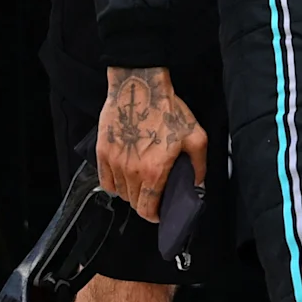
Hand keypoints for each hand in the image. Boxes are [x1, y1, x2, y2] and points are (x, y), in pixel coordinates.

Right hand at [96, 66, 207, 223]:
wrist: (140, 86)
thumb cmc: (167, 109)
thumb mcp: (195, 136)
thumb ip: (199, 165)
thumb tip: (197, 183)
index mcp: (154, 171)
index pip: (147, 209)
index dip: (153, 215)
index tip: (158, 212)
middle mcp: (131, 171)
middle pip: (133, 202)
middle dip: (144, 202)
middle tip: (153, 192)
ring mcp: (114, 162)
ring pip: (119, 192)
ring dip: (130, 192)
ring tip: (140, 181)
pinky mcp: (102, 152)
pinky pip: (105, 180)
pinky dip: (114, 183)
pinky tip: (123, 176)